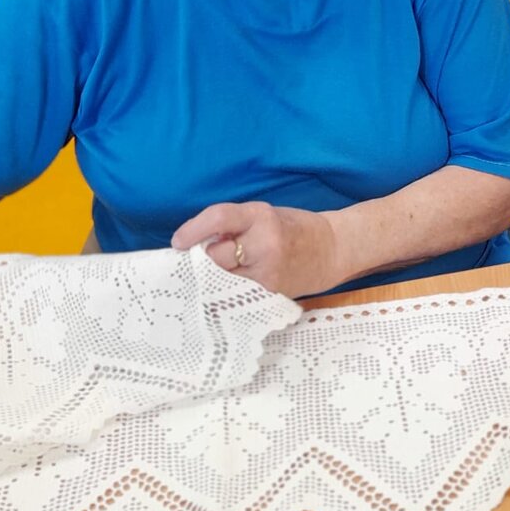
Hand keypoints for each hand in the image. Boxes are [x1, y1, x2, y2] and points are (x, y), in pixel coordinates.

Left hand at [171, 201, 341, 298]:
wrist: (331, 250)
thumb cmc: (294, 229)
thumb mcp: (264, 215)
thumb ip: (234, 226)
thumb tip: (197, 243)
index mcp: (261, 217)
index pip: (219, 219)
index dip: (193, 230)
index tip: (178, 242)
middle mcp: (264, 244)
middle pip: (215, 256)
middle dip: (206, 258)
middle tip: (207, 259)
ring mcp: (268, 273)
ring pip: (221, 280)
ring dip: (215, 277)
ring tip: (225, 272)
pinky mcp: (270, 294)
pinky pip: (235, 295)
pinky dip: (228, 291)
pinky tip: (235, 286)